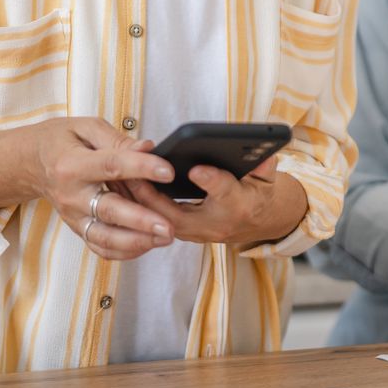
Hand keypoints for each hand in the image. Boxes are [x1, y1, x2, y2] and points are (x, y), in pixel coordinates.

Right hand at [29, 119, 177, 260]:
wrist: (31, 163)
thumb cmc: (62, 141)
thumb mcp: (86, 128)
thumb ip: (118, 140)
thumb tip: (148, 148)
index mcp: (73, 164)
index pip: (112, 166)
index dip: (142, 168)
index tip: (168, 171)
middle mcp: (72, 195)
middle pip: (109, 210)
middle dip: (141, 221)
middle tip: (168, 226)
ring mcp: (73, 216)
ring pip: (104, 237)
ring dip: (136, 241)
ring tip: (164, 238)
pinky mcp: (77, 228)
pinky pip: (100, 247)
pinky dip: (124, 251)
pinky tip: (148, 244)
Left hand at [126, 157, 308, 247]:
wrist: (256, 223)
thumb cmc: (258, 194)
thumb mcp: (268, 178)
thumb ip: (265, 166)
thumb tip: (264, 153)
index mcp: (240, 206)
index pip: (225, 194)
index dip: (212, 181)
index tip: (197, 168)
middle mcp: (215, 225)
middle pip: (178, 214)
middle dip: (153, 196)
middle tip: (135, 173)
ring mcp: (196, 233)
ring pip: (160, 222)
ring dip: (138, 203)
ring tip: (119, 178)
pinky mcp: (181, 234)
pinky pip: (154, 223)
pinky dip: (138, 208)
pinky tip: (121, 189)